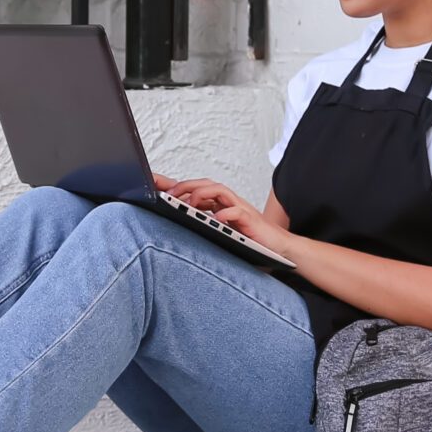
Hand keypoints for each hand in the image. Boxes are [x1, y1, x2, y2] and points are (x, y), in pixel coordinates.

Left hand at [156, 175, 293, 259]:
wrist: (279, 249)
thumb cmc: (248, 242)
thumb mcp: (219, 233)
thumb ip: (203, 227)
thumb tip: (177, 225)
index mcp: (219, 205)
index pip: (194, 189)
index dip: (174, 184)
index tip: (152, 182)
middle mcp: (228, 203)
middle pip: (205, 184)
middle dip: (185, 185)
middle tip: (168, 195)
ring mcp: (240, 209)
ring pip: (219, 190)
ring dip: (202, 193)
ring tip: (189, 202)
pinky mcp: (251, 220)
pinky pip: (237, 211)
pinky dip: (225, 213)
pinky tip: (215, 219)